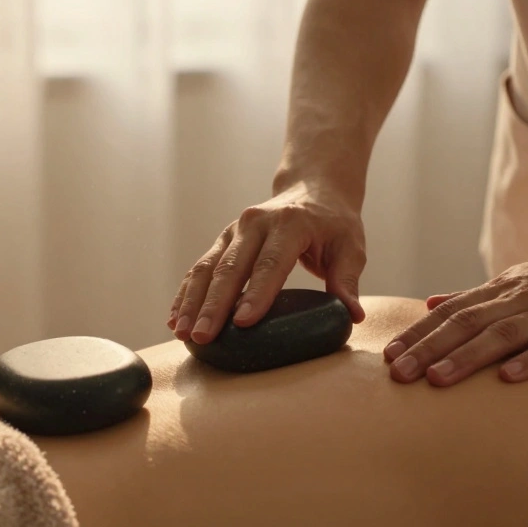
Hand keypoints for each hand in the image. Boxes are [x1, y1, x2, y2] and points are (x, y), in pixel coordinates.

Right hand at [169, 182, 367, 343]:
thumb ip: (347, 281)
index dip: (256, 294)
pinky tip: (175, 319)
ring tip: (182, 333)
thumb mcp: (350, 248)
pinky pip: (200, 267)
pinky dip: (186, 293)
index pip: (271, 264)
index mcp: (289, 224)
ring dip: (192, 302)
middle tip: (203, 337)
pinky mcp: (223, 240)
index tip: (242, 323)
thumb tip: (352, 316)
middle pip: (231, 267)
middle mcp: (255, 223)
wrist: (312, 189)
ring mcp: (234, 230)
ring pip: (208, 267)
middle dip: (214, 305)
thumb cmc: (334, 225)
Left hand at [382, 244, 527, 385]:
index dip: (419, 333)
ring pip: (503, 334)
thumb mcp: (518, 284)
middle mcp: (521, 299)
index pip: (452, 312)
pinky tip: (507, 378)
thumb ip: (476, 297)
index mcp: (503, 290)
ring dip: (467, 357)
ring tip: (436, 379)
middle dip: (429, 348)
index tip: (388, 355)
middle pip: (468, 323)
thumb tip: (431, 303)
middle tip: (398, 373)